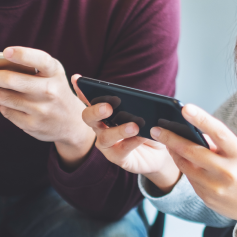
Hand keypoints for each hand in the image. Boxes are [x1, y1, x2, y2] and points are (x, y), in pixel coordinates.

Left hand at [0, 47, 93, 168]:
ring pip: (3, 96)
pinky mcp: (33, 125)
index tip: (5, 52)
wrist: (72, 123)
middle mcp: (50, 90)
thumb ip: (32, 66)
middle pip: (10, 80)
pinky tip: (14, 106)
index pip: (39, 60)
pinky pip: (5, 111)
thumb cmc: (55, 90)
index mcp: (55, 72)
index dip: (22, 55)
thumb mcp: (52, 75)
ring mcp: (41, 109)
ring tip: (5, 92)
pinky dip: (5, 107)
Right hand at [73, 75, 180, 190]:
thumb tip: (141, 99)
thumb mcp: (146, 112)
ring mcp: (107, 144)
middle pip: (89, 118)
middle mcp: (100, 127)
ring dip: (119, 130)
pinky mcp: (117, 157)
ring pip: (104, 137)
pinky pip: (121, 150)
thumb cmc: (149, 128)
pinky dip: (132, 142)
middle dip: (96, 111)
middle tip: (108, 107)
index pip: (90, 99)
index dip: (81, 90)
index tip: (77, 78)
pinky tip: (141, 136)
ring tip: (134, 126)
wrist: (159, 153)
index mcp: (104, 113)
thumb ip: (140, 105)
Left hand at [150, 104, 236, 235]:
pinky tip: (181, 160)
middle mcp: (228, 172)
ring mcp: (216, 188)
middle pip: (192, 152)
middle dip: (171, 139)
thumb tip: (195, 131)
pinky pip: (190, 180)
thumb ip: (220, 144)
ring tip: (166, 143)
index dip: (201, 119)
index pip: (219, 133)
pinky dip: (185, 169)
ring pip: (186, 166)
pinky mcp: (208, 198)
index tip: (185, 108)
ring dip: (174, 154)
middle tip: (157, 130)